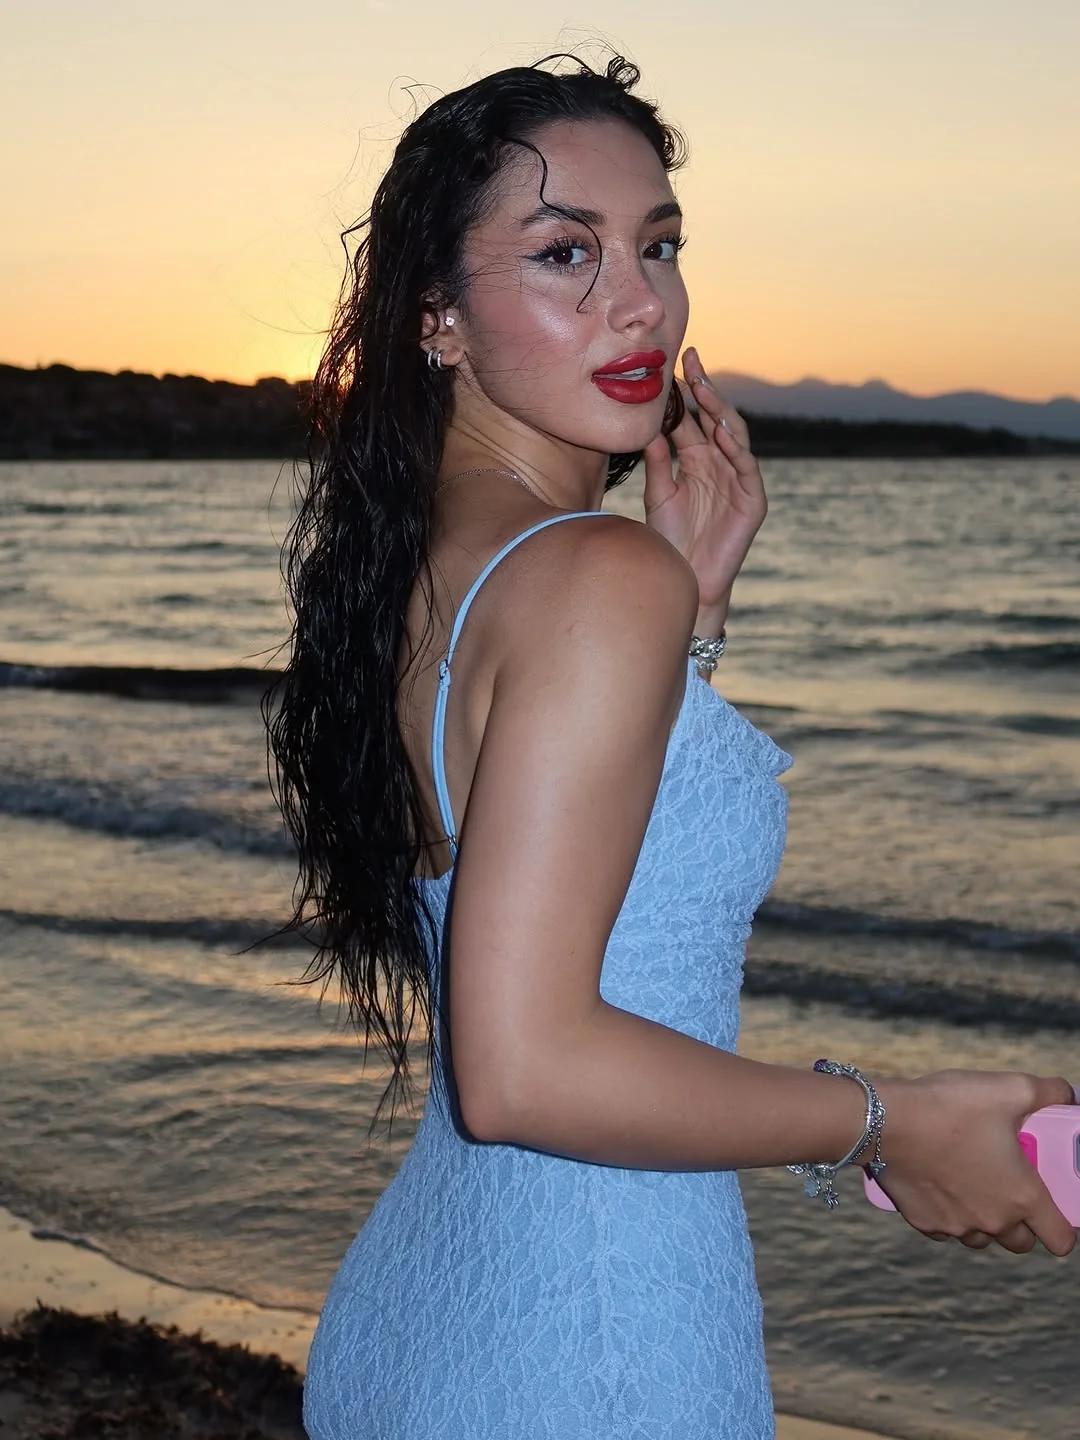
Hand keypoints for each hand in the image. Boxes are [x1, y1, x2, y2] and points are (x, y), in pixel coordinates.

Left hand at [641, 346, 766, 606]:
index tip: (669, 364)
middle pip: (714, 417)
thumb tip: (647, 425)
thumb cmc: (670, 539)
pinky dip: (737, 448)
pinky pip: (747, 468)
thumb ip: (657, 462)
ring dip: (721, 410)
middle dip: (704, 388)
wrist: (686, 577)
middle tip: (691, 358)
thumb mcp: (659, 494)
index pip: (690, 417)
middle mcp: (718, 462)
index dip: (682, 392)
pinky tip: (723, 430)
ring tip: (705, 387)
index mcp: (695, 457)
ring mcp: (738, 478)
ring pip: (734, 435)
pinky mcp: (752, 500)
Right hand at [872, 1069, 1077, 1255]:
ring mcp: (957, 1225)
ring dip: (983, 1218)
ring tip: (971, 1181)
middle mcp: (993, 1220)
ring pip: (982, 1236)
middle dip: (1021, 1221)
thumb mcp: (1009, 1088)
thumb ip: (1049, 1092)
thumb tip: (1065, 1093)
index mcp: (1022, 1196)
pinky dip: (949, 1213)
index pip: (1061, 1239)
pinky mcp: (925, 1222)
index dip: (1064, 1228)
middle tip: (1008, 1185)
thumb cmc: (950, 1107)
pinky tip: (941, 1183)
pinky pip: (947, 1228)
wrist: (885, 1121)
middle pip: (1021, 1243)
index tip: (1053, 1207)